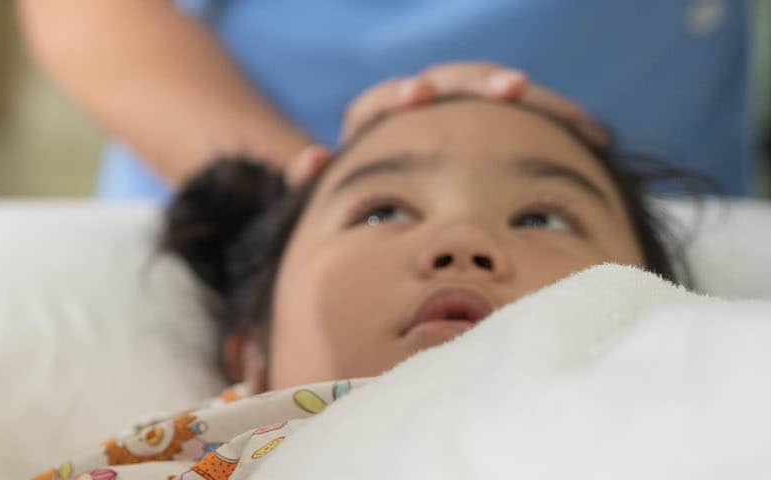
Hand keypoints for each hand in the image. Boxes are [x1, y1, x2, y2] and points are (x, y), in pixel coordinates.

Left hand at [287, 62, 606, 185]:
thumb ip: (316, 179)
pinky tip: (592, 134)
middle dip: (481, 81)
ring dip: (534, 99)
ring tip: (573, 117)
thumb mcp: (334, 192)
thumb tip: (311, 162)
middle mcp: (423, 108)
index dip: (402, 95)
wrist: (390, 207)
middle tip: (512, 87)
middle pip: (452, 81)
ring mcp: (463, 117)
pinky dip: (560, 119)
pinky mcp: (497, 128)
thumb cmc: (356, 203)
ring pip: (496, 95)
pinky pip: (532, 116)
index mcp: (376, 121)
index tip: (420, 93)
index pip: (385, 99)